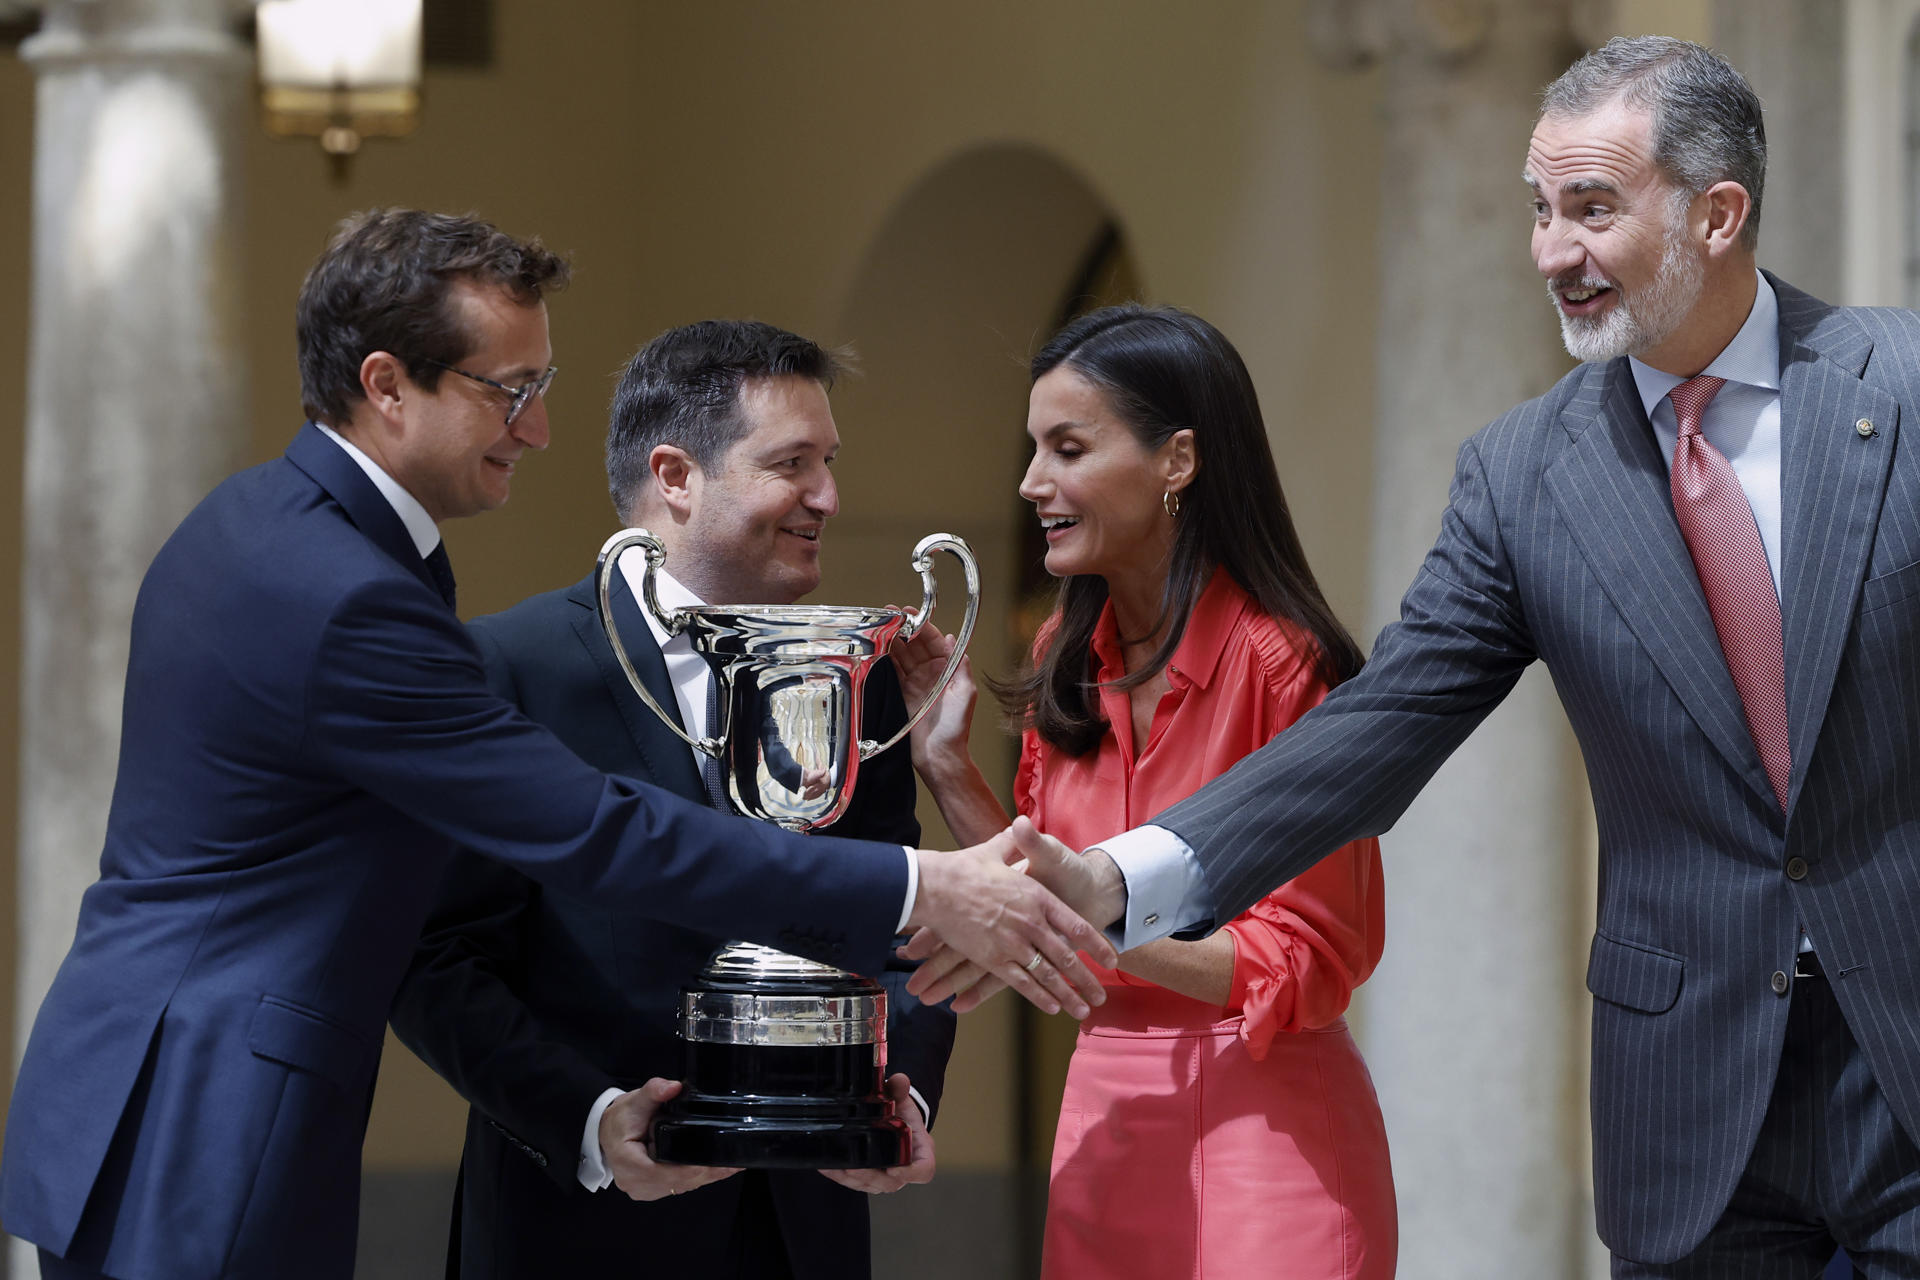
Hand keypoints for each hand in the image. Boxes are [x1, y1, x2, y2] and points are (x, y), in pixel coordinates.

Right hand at [599, 1079, 741, 1200]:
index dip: (693, 1169)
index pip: (666, 1173)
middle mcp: (635, 1182)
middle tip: (733, 1163)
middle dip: (706, 1173)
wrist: (608, 1131)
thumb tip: (673, 1087)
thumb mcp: (635, 1100)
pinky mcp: (652, 1190)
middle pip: (678, 1182)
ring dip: (705, 1177)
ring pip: (681, 1187)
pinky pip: (678, 1187)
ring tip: (730, 1166)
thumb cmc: (621, 1119)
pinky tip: (716, 1170)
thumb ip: (654, 1091)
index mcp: (628, 1163)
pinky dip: (696, 1178)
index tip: (716, 1162)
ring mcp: (643, 1190)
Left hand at [820, 1074, 934, 1192]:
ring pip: (871, 1186)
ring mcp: (887, 1178)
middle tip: (853, 1169)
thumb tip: (900, 1080)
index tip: (894, 1169)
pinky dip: (841, 1176)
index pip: (923, 1170)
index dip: (910, 1173)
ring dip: (852, 1179)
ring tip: (835, 1167)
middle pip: (891, 1183)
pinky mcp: (870, 1180)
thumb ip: (899, 1089)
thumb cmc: (902, 1113)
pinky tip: (828, 1166)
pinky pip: (856, 1183)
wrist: (894, 1121)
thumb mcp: (901, 1099)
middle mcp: (905, 1170)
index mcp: (920, 1153)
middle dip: (870, 1177)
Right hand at [889, 623, 975, 771]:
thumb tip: (953, 639)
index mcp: (949, 669)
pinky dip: (886, 659)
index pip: (934, 640)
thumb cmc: (956, 728)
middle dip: (903, 629)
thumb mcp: (965, 692)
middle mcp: (932, 673)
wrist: (939, 754)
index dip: (922, 625)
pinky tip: (877, 648)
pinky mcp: (903, 693)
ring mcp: (917, 682)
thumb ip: (960, 665)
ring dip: (892, 641)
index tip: (909, 613)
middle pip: (916, 644)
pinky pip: (894, 671)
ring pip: (903, 655)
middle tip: (888, 616)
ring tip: (879, 627)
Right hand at [903, 825, 1115, 1016]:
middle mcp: (1031, 923)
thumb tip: (1022, 825)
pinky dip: (1038, 996)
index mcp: (1037, 897)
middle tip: (1101, 995)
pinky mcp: (993, 959)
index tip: (1110, 959)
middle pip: (1066, 956)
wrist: (934, 887)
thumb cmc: (964, 868)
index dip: (1096, 944)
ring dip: (1067, 995)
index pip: (1076, 925)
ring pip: (1047, 975)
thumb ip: (1016, 843)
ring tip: (1083, 1010)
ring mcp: (1013, 943)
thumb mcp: (996, 850)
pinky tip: (1052, 1007)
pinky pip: (1021, 982)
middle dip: (1086, 979)